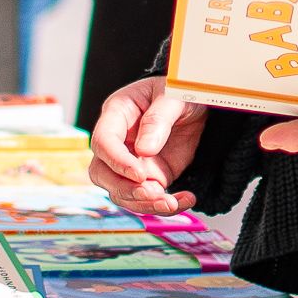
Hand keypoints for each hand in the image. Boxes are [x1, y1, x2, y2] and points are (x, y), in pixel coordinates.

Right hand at [90, 74, 206, 212]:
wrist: (195, 104)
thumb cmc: (178, 92)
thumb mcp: (173, 96)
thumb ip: (158, 119)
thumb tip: (144, 150)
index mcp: (117, 114)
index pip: (103, 142)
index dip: (117, 161)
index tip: (140, 174)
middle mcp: (118, 142)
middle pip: (102, 173)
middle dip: (125, 189)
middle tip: (154, 193)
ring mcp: (130, 163)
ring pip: (122, 192)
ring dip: (144, 203)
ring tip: (172, 203)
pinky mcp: (148, 177)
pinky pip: (147, 198)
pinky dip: (165, 205)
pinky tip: (185, 200)